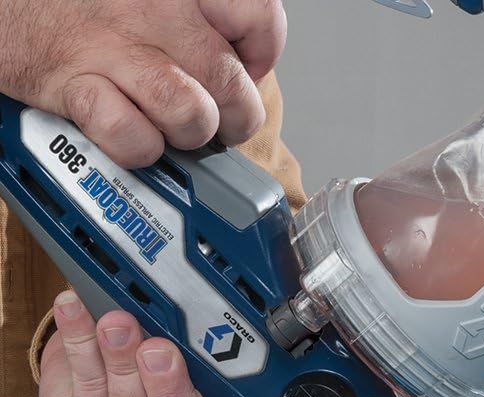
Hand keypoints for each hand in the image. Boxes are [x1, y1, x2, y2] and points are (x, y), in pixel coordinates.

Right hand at [0, 0, 286, 166]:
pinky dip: (135, 147)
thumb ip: (198, 13)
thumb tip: (244, 61)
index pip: (259, 16)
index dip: (260, 55)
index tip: (244, 68)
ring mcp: (113, 44)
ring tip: (166, 124)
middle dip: (231, 119)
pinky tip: (123, 125)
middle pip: (232, 85)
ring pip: (193, 116)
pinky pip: (134, 138)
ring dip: (185, 135)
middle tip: (213, 121)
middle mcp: (152, 4)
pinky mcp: (75, 83)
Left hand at [39, 290, 276, 396]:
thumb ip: (230, 354)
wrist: (112, 369)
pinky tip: (76, 311)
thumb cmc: (181, 363)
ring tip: (117, 326)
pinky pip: (86, 395)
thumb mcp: (217, 358)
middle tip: (160, 353)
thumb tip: (233, 318)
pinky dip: (81, 347)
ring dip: (122, 368)